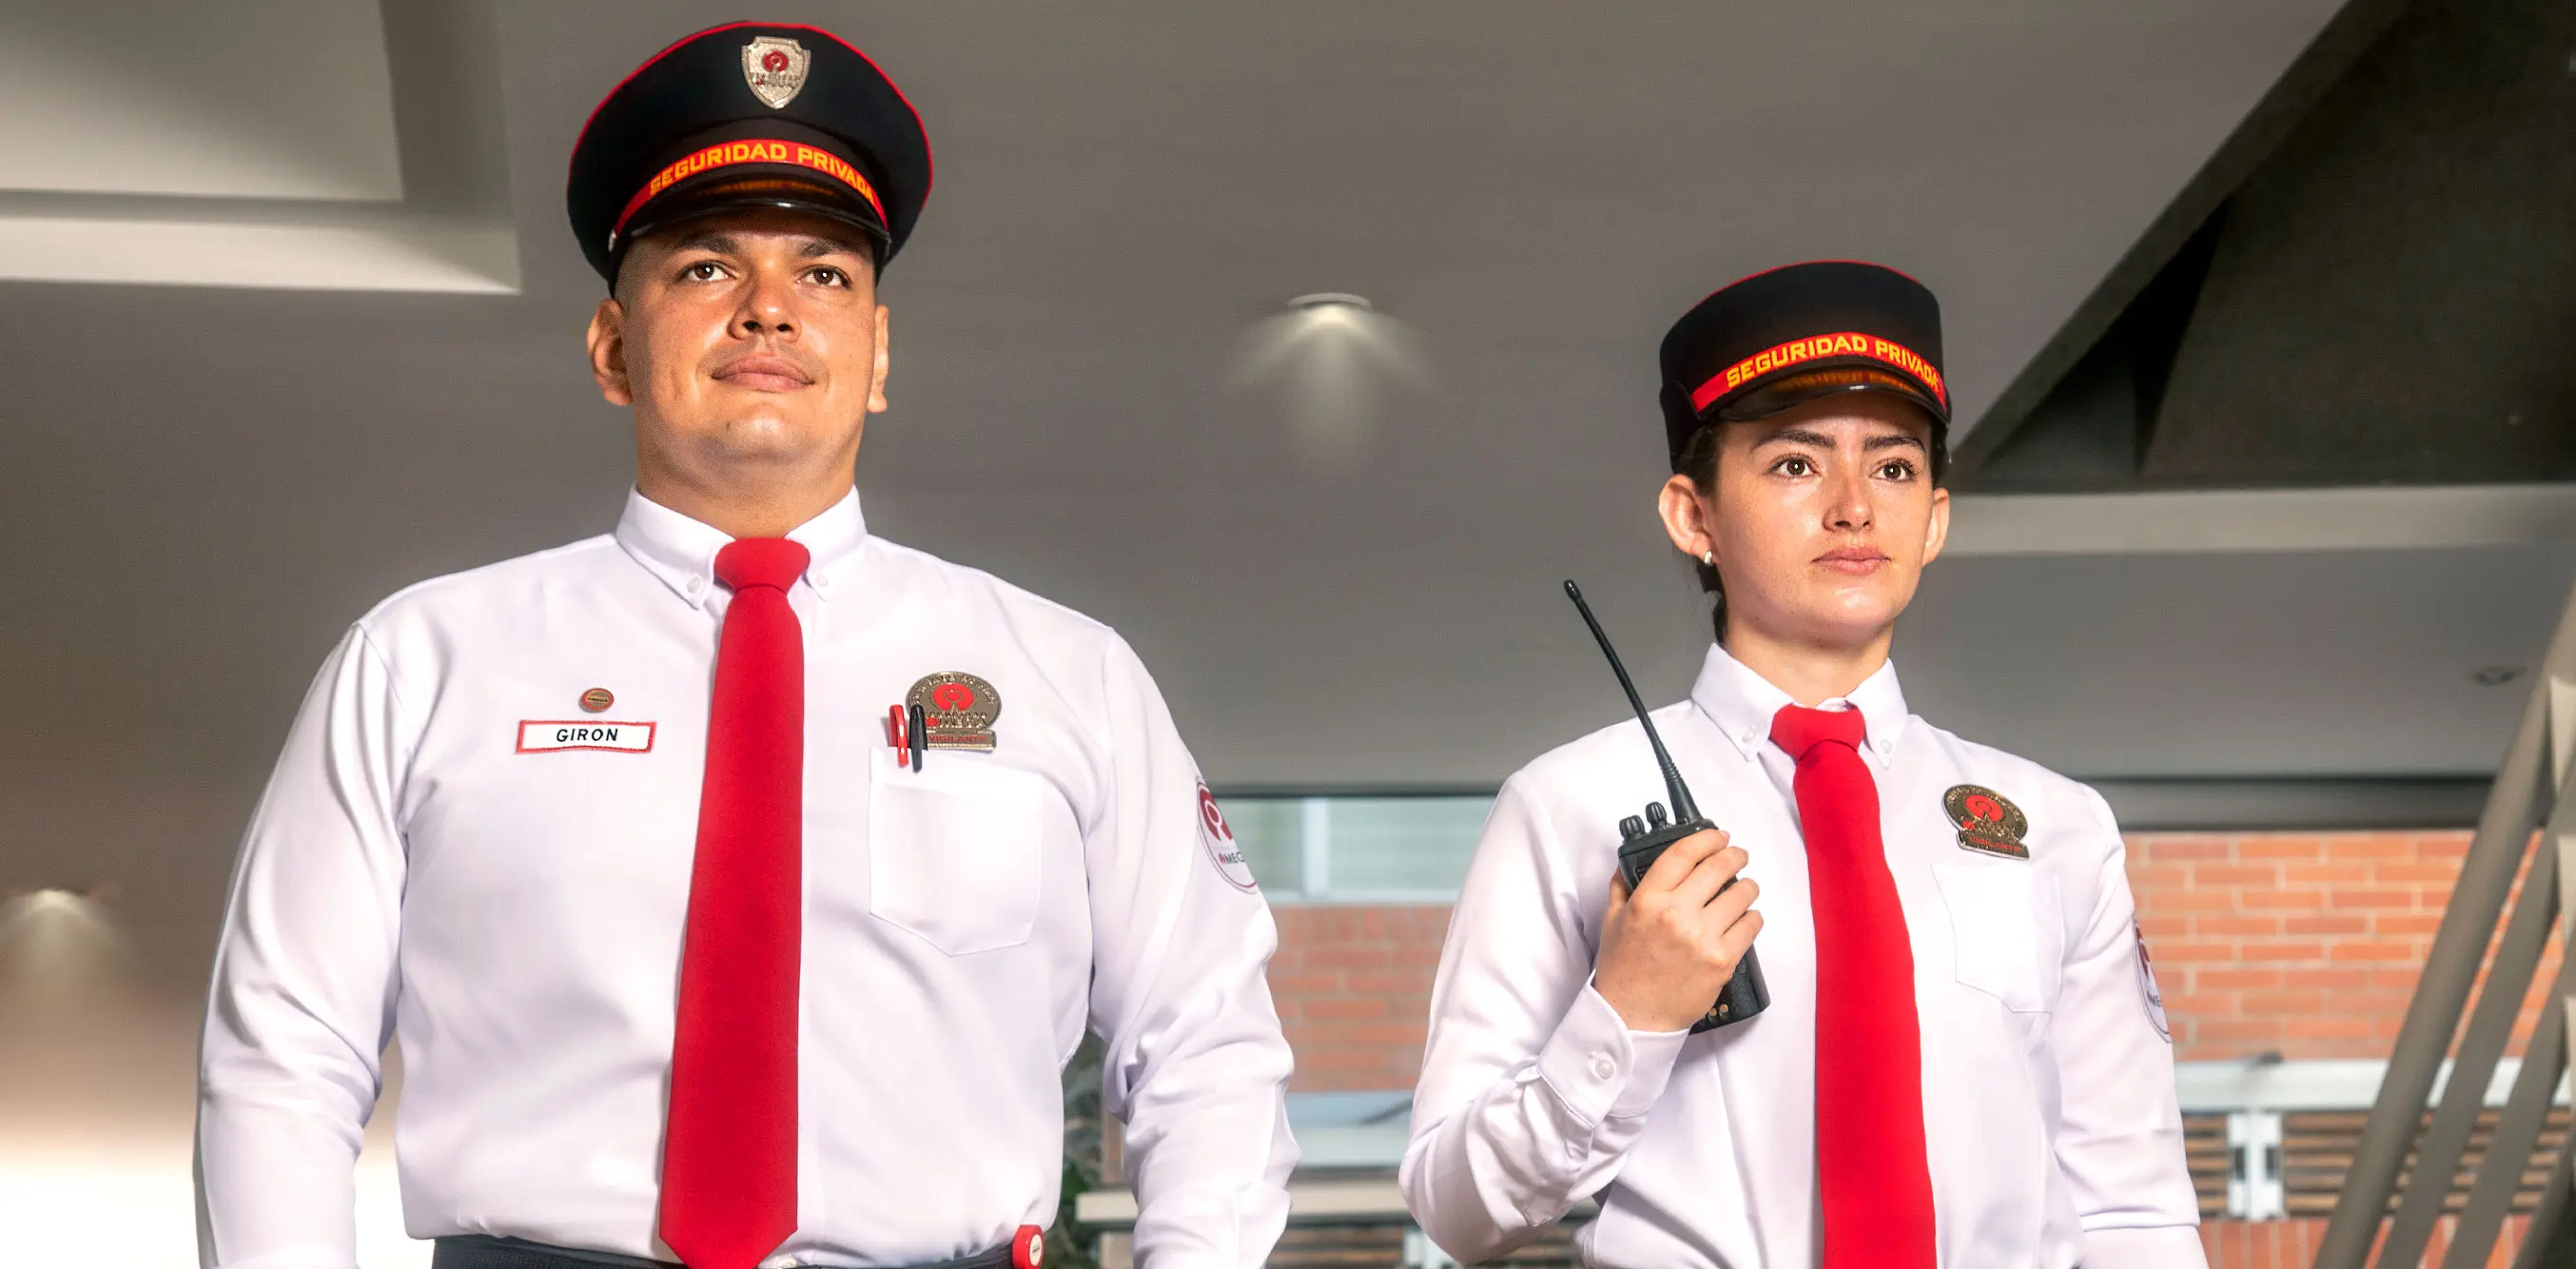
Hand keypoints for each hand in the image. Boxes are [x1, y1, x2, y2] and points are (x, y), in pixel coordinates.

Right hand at [1592, 828, 1762, 1033]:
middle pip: (1719, 867)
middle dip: (1734, 855)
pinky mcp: (1722, 960)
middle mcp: (1676, 914)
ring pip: (1742, 894)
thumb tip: (1630, 864)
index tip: (1718, 836)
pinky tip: (1743, 919)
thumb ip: (1622, 887)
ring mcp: (1702, 937)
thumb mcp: (1611, 920)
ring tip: (1744, 890)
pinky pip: (1751, 925)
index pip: (1684, 854)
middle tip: (1738, 855)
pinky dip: (1751, 918)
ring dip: (1747, 887)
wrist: (1633, 1016)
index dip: (1707, 838)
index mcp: (1647, 900)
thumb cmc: (1623, 970)